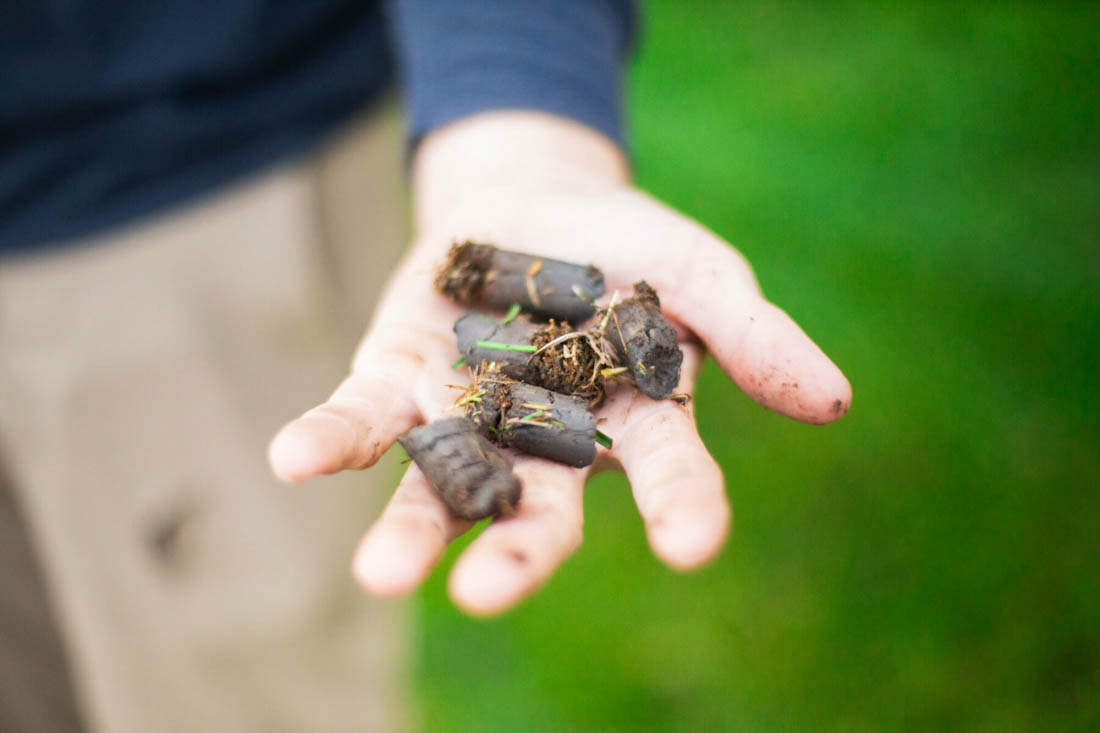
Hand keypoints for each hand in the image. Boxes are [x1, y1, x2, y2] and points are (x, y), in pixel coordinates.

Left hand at [267, 111, 850, 614]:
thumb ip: (751, 332)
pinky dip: (332, 442)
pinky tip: (295, 461)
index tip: (693, 548)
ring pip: (442, 487)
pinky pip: (365, 420)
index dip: (684, 508)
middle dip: (515, 554)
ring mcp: (469, 416)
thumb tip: (834, 402)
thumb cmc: (627, 244)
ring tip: (381, 575)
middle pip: (538, 510)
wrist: (532, 198)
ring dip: (410, 530)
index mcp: (632, 421)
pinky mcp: (400, 380)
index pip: (668, 473)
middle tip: (485, 594)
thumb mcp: (698, 270)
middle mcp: (548, 440)